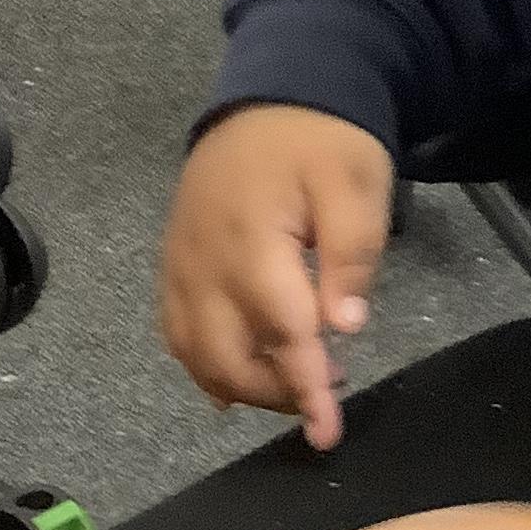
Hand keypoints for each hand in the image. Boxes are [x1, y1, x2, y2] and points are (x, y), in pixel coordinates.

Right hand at [160, 106, 393, 448]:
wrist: (271, 96)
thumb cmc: (322, 141)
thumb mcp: (357, 185)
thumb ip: (352, 256)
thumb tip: (344, 328)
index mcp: (252, 241)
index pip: (281, 332)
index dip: (305, 388)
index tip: (326, 433)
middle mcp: (203, 261)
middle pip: (226, 356)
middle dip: (273, 393)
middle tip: (324, 398)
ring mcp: (180, 263)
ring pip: (193, 351)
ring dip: (238, 384)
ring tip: (289, 388)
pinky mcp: (173, 261)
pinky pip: (176, 329)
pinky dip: (202, 363)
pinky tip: (232, 382)